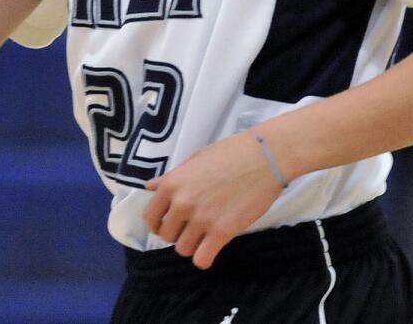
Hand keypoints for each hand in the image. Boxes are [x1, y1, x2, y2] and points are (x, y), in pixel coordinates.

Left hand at [142, 129, 283, 269]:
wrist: (264, 157)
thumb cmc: (230, 153)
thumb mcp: (194, 159)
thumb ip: (170, 178)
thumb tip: (148, 187)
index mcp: (171, 184)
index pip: (150, 216)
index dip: (158, 222)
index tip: (169, 223)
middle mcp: (181, 203)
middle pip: (167, 235)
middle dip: (177, 233)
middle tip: (192, 226)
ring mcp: (201, 219)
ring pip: (183, 249)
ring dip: (192, 245)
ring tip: (204, 235)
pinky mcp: (222, 232)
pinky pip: (202, 260)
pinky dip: (205, 257)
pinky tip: (213, 247)